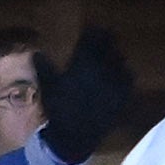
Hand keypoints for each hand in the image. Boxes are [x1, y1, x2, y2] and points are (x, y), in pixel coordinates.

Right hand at [33, 27, 134, 164]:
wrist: (75, 136)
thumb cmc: (59, 110)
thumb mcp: (48, 87)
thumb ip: (44, 68)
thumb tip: (36, 53)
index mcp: (82, 64)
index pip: (91, 41)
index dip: (93, 33)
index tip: (93, 28)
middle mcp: (101, 68)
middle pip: (108, 48)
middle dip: (107, 41)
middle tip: (107, 36)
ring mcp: (114, 82)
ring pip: (119, 61)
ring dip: (116, 56)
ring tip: (114, 54)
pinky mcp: (122, 95)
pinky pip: (128, 79)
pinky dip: (126, 73)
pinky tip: (123, 73)